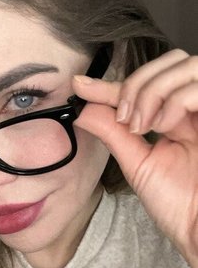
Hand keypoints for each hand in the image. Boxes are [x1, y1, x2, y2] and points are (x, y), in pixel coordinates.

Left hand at [72, 49, 197, 267]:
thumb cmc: (180, 205)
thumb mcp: (138, 163)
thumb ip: (113, 133)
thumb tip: (82, 109)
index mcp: (179, 118)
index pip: (145, 85)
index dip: (112, 83)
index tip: (81, 86)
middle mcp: (197, 109)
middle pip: (171, 61)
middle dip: (138, 83)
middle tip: (126, 120)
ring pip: (186, 65)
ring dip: (154, 91)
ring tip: (144, 125)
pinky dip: (174, 100)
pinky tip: (165, 126)